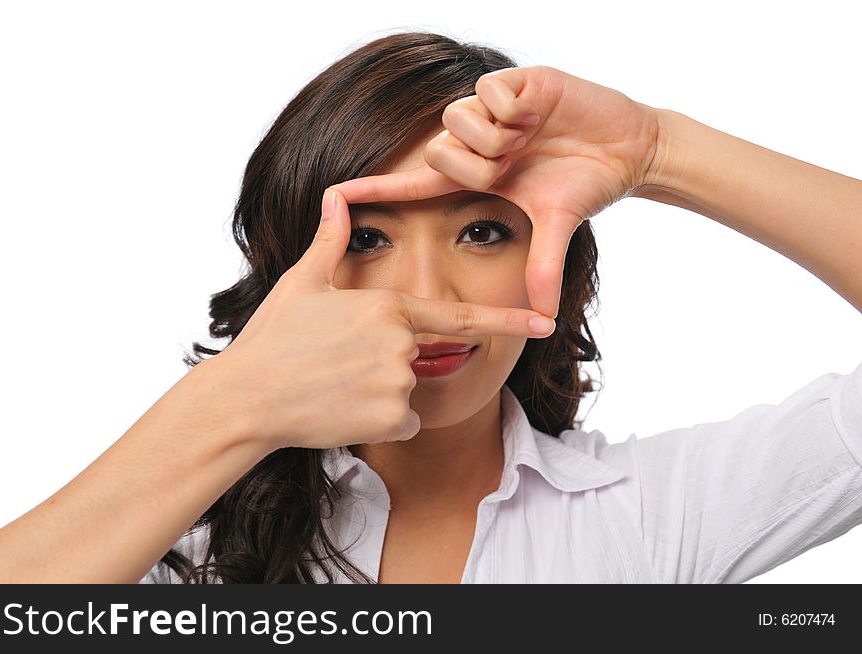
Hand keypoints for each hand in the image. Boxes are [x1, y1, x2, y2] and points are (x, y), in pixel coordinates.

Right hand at [205, 188, 555, 450]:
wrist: (246, 397)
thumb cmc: (273, 338)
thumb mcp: (303, 283)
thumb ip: (331, 241)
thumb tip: (335, 196)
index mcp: (389, 306)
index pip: (459, 317)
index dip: (507, 320)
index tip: (544, 322)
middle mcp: (402, 343)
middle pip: (419, 358)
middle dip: (389, 364)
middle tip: (339, 365)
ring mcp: (399, 382)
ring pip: (410, 392)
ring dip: (382, 393)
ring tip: (336, 386)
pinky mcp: (391, 418)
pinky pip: (402, 421)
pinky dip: (379, 420)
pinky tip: (342, 410)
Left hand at [331, 65, 663, 319]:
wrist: (628, 147)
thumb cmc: (586, 182)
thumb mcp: (557, 226)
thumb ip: (543, 267)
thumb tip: (544, 321)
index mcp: (476, 175)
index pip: (414, 184)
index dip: (375, 188)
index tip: (332, 195)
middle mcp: (475, 142)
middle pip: (437, 153)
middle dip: (479, 167)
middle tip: (516, 163)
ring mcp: (492, 110)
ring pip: (459, 121)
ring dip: (498, 138)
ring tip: (530, 135)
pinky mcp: (514, 80)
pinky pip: (489, 90)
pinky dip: (515, 105)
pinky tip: (537, 111)